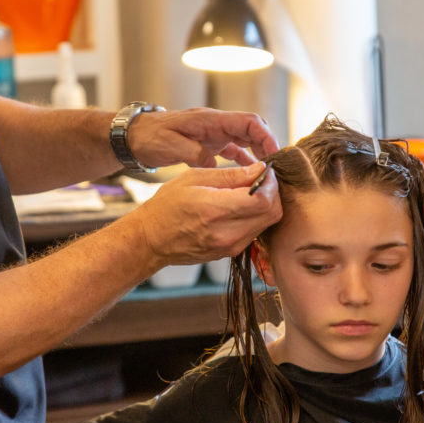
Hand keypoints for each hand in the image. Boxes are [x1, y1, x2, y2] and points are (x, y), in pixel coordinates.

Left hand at [127, 108, 278, 168]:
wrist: (133, 136)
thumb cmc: (149, 137)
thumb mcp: (169, 145)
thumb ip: (193, 153)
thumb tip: (213, 164)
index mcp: (210, 120)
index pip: (248, 121)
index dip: (265, 135)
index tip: (274, 154)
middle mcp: (215, 124)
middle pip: (252, 128)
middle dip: (267, 144)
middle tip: (275, 166)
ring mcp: (213, 133)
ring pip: (245, 138)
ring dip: (258, 152)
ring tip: (267, 171)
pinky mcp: (208, 143)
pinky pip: (233, 149)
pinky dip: (244, 158)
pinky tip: (250, 173)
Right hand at [132, 162, 281, 264]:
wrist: (151, 239)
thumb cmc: (167, 205)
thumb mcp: (194, 178)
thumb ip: (231, 175)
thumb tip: (260, 170)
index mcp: (216, 210)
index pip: (264, 200)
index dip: (271, 183)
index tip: (264, 172)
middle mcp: (227, 233)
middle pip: (272, 214)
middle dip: (272, 194)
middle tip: (260, 181)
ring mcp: (230, 247)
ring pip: (267, 224)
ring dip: (264, 206)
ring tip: (248, 192)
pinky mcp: (230, 253)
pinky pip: (254, 232)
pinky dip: (254, 217)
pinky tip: (239, 207)